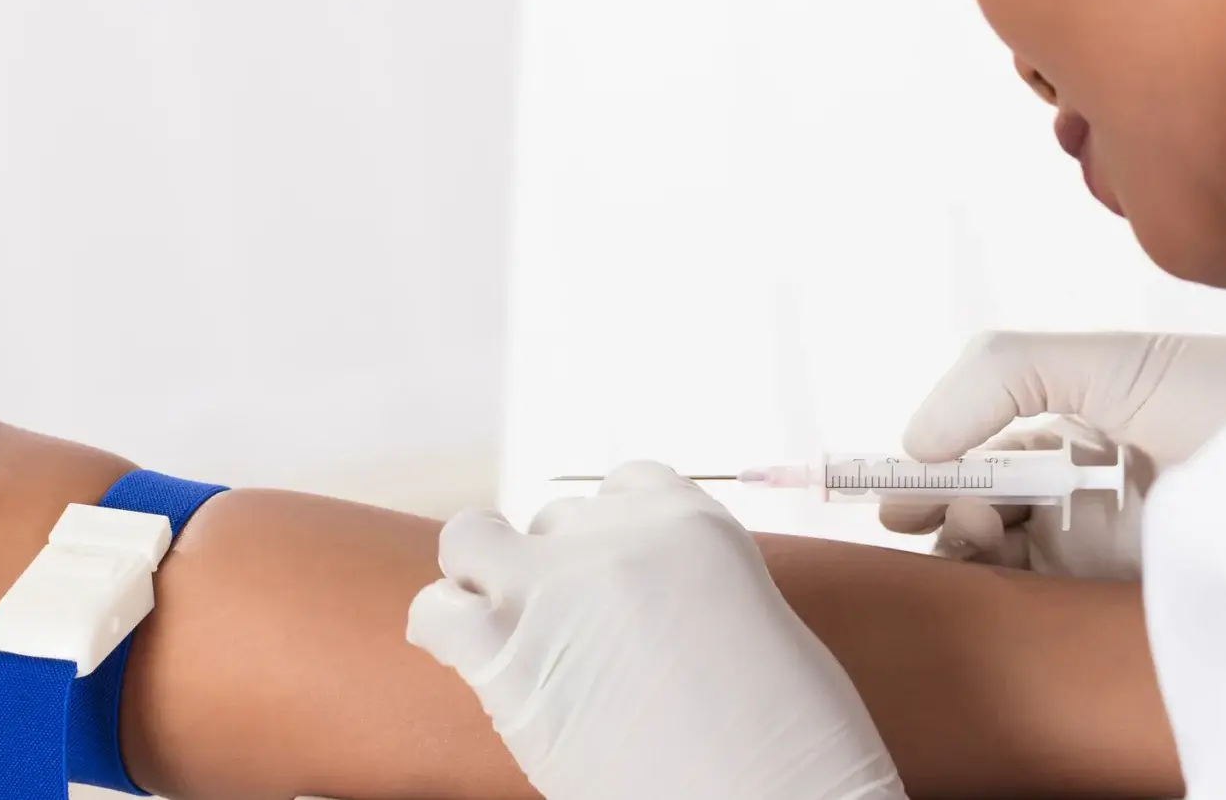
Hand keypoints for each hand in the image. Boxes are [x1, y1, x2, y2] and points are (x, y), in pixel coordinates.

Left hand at [407, 462, 903, 799]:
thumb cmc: (789, 741)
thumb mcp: (758, 622)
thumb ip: (688, 587)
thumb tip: (647, 605)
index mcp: (690, 523)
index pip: (624, 484)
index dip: (608, 533)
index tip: (610, 569)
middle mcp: (613, 540)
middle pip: (550, 522)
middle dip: (554, 567)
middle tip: (568, 625)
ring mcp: (550, 590)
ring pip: (472, 540)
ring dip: (480, 577)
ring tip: (501, 624)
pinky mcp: (504, 652)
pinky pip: (436, 611)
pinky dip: (444, 629)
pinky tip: (472, 659)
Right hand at [879, 332, 1225, 578]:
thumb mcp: (1106, 359)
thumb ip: (997, 376)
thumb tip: (915, 445)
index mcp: (1085, 430)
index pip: (984, 451)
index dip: (933, 465)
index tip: (896, 478)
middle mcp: (1086, 491)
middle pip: (980, 507)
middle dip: (937, 505)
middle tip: (913, 510)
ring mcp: (1099, 548)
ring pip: (996, 557)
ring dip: (959, 537)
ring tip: (968, 519)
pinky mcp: (1113, 600)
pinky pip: (1033, 600)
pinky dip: (990, 578)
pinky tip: (986, 542)